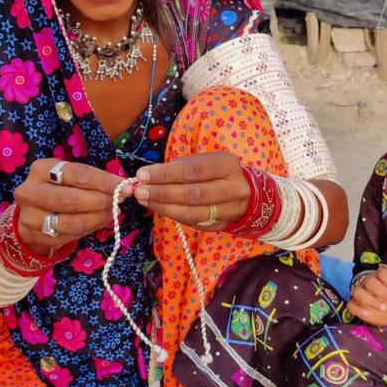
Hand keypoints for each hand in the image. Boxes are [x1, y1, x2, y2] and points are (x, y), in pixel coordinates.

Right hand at [14, 159, 128, 255]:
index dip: (103, 181)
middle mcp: (30, 192)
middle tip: (118, 201)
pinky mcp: (36, 237)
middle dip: (101, 201)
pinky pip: (70, 236)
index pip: (77, 174)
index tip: (124, 186)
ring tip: (112, 212)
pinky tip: (99, 221)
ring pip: (72, 222)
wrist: (32, 212)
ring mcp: (31, 217)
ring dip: (98, 218)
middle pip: (71, 200)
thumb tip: (121, 187)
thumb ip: (92, 180)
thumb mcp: (69, 176)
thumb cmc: (57, 188)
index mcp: (41, 170)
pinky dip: (90, 228)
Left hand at [133, 152, 249, 229]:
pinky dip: (174, 216)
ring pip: (193, 213)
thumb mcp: (203, 161)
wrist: (247, 191)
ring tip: (145, 201)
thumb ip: (178, 167)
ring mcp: (231, 210)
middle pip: (192, 194)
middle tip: (139, 192)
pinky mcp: (224, 225)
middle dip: (162, 193)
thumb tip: (146, 176)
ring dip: (164, 208)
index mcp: (228, 165)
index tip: (142, 175)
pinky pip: (194, 223)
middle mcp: (234, 188)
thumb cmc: (217, 172)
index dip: (165, 174)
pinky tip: (159, 209)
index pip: (192, 171)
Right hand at [346, 265, 386, 327]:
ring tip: (384, 309)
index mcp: (381, 277)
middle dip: (384, 292)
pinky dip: (358, 310)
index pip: (383, 273)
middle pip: (370, 281)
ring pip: (358, 292)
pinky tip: (368, 314)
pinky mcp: (354, 305)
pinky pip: (351, 305)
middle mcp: (367, 282)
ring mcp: (359, 294)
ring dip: (371, 300)